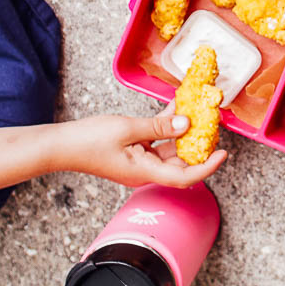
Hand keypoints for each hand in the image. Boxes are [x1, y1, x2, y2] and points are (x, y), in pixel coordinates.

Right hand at [55, 106, 226, 188]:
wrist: (62, 146)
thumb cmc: (89, 141)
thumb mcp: (128, 129)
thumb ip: (159, 127)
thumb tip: (186, 124)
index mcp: (144, 172)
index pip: (184, 177)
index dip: (207, 167)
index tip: (223, 153)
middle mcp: (144, 171)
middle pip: (180, 162)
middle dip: (198, 144)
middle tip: (213, 124)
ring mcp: (138, 162)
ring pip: (169, 150)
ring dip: (183, 132)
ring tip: (197, 111)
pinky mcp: (132, 152)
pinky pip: (156, 142)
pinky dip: (167, 127)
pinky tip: (175, 108)